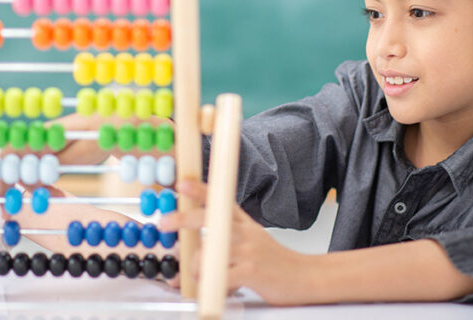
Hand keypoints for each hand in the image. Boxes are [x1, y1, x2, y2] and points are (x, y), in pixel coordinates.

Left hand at [159, 179, 311, 305]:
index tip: (182, 184)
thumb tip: (197, 253)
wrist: (308, 277)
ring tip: (202, 278)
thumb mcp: (254, 242)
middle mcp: (245, 232)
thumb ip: (227, 243)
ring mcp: (249, 251)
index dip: (200, 190)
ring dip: (197, 267)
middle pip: (210, 217)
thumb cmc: (277, 263)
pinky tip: (214, 288)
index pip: (220, 201)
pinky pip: (220, 275)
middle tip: (164, 223)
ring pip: (209, 250)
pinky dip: (210, 284)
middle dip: (183, 218)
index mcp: (245, 224)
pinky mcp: (252, 272)